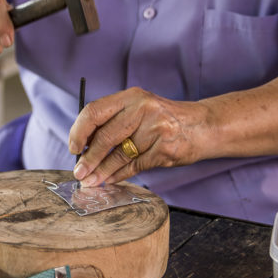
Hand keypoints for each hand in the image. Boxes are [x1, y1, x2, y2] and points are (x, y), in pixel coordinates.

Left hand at [68, 88, 205, 185]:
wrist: (204, 125)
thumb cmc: (164, 119)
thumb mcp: (139, 110)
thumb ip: (114, 122)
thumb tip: (82, 148)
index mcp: (132, 96)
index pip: (95, 111)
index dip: (79, 131)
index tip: (73, 147)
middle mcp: (143, 109)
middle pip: (106, 136)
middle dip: (88, 158)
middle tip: (78, 172)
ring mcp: (156, 129)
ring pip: (120, 155)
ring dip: (102, 171)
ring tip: (90, 181)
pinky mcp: (166, 149)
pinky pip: (135, 166)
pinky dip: (119, 175)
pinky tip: (110, 180)